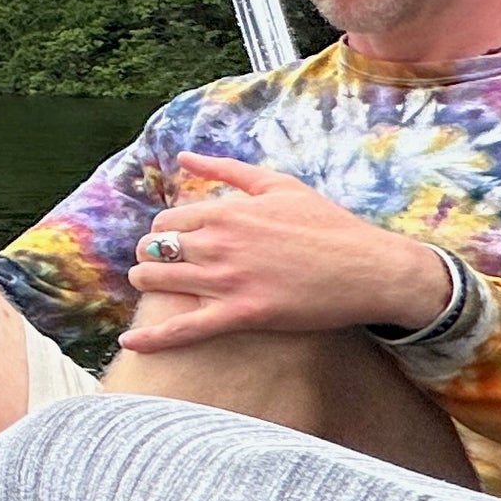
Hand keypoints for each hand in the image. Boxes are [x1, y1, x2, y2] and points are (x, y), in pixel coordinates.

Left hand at [118, 155, 456, 351]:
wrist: (370, 269)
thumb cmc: (328, 225)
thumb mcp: (278, 185)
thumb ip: (227, 170)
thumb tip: (185, 157)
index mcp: (224, 212)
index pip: (164, 221)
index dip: (164, 234)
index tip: (174, 244)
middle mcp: (218, 243)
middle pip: (152, 250)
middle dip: (151, 258)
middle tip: (161, 267)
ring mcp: (227, 281)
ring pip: (156, 282)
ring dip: (147, 285)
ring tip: (155, 289)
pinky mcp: (241, 315)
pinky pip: (184, 329)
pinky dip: (152, 338)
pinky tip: (130, 343)